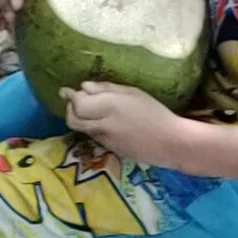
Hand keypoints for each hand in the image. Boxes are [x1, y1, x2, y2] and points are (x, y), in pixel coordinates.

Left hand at [62, 82, 188, 168]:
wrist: (171, 143)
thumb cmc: (155, 112)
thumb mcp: (132, 93)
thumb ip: (106, 89)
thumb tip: (84, 86)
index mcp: (109, 107)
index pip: (78, 104)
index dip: (70, 97)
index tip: (66, 90)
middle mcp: (103, 125)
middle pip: (72, 120)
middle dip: (69, 109)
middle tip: (74, 101)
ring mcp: (106, 141)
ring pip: (81, 129)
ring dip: (79, 119)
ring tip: (90, 110)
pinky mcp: (110, 150)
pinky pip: (93, 137)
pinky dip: (92, 128)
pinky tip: (104, 122)